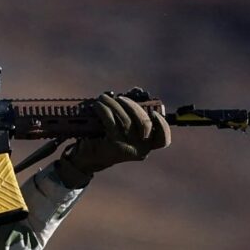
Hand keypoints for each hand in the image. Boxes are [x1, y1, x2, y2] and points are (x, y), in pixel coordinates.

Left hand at [56, 91, 170, 187]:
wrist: (87, 158)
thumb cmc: (106, 140)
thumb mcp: (122, 130)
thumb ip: (132, 114)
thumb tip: (136, 91)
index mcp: (146, 147)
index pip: (162, 140)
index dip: (162, 125)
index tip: (154, 113)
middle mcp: (140, 150)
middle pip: (144, 123)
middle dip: (132, 106)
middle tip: (120, 98)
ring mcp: (127, 148)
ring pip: (126, 120)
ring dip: (115, 104)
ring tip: (104, 98)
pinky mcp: (113, 145)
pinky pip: (111, 122)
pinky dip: (105, 110)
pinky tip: (99, 105)